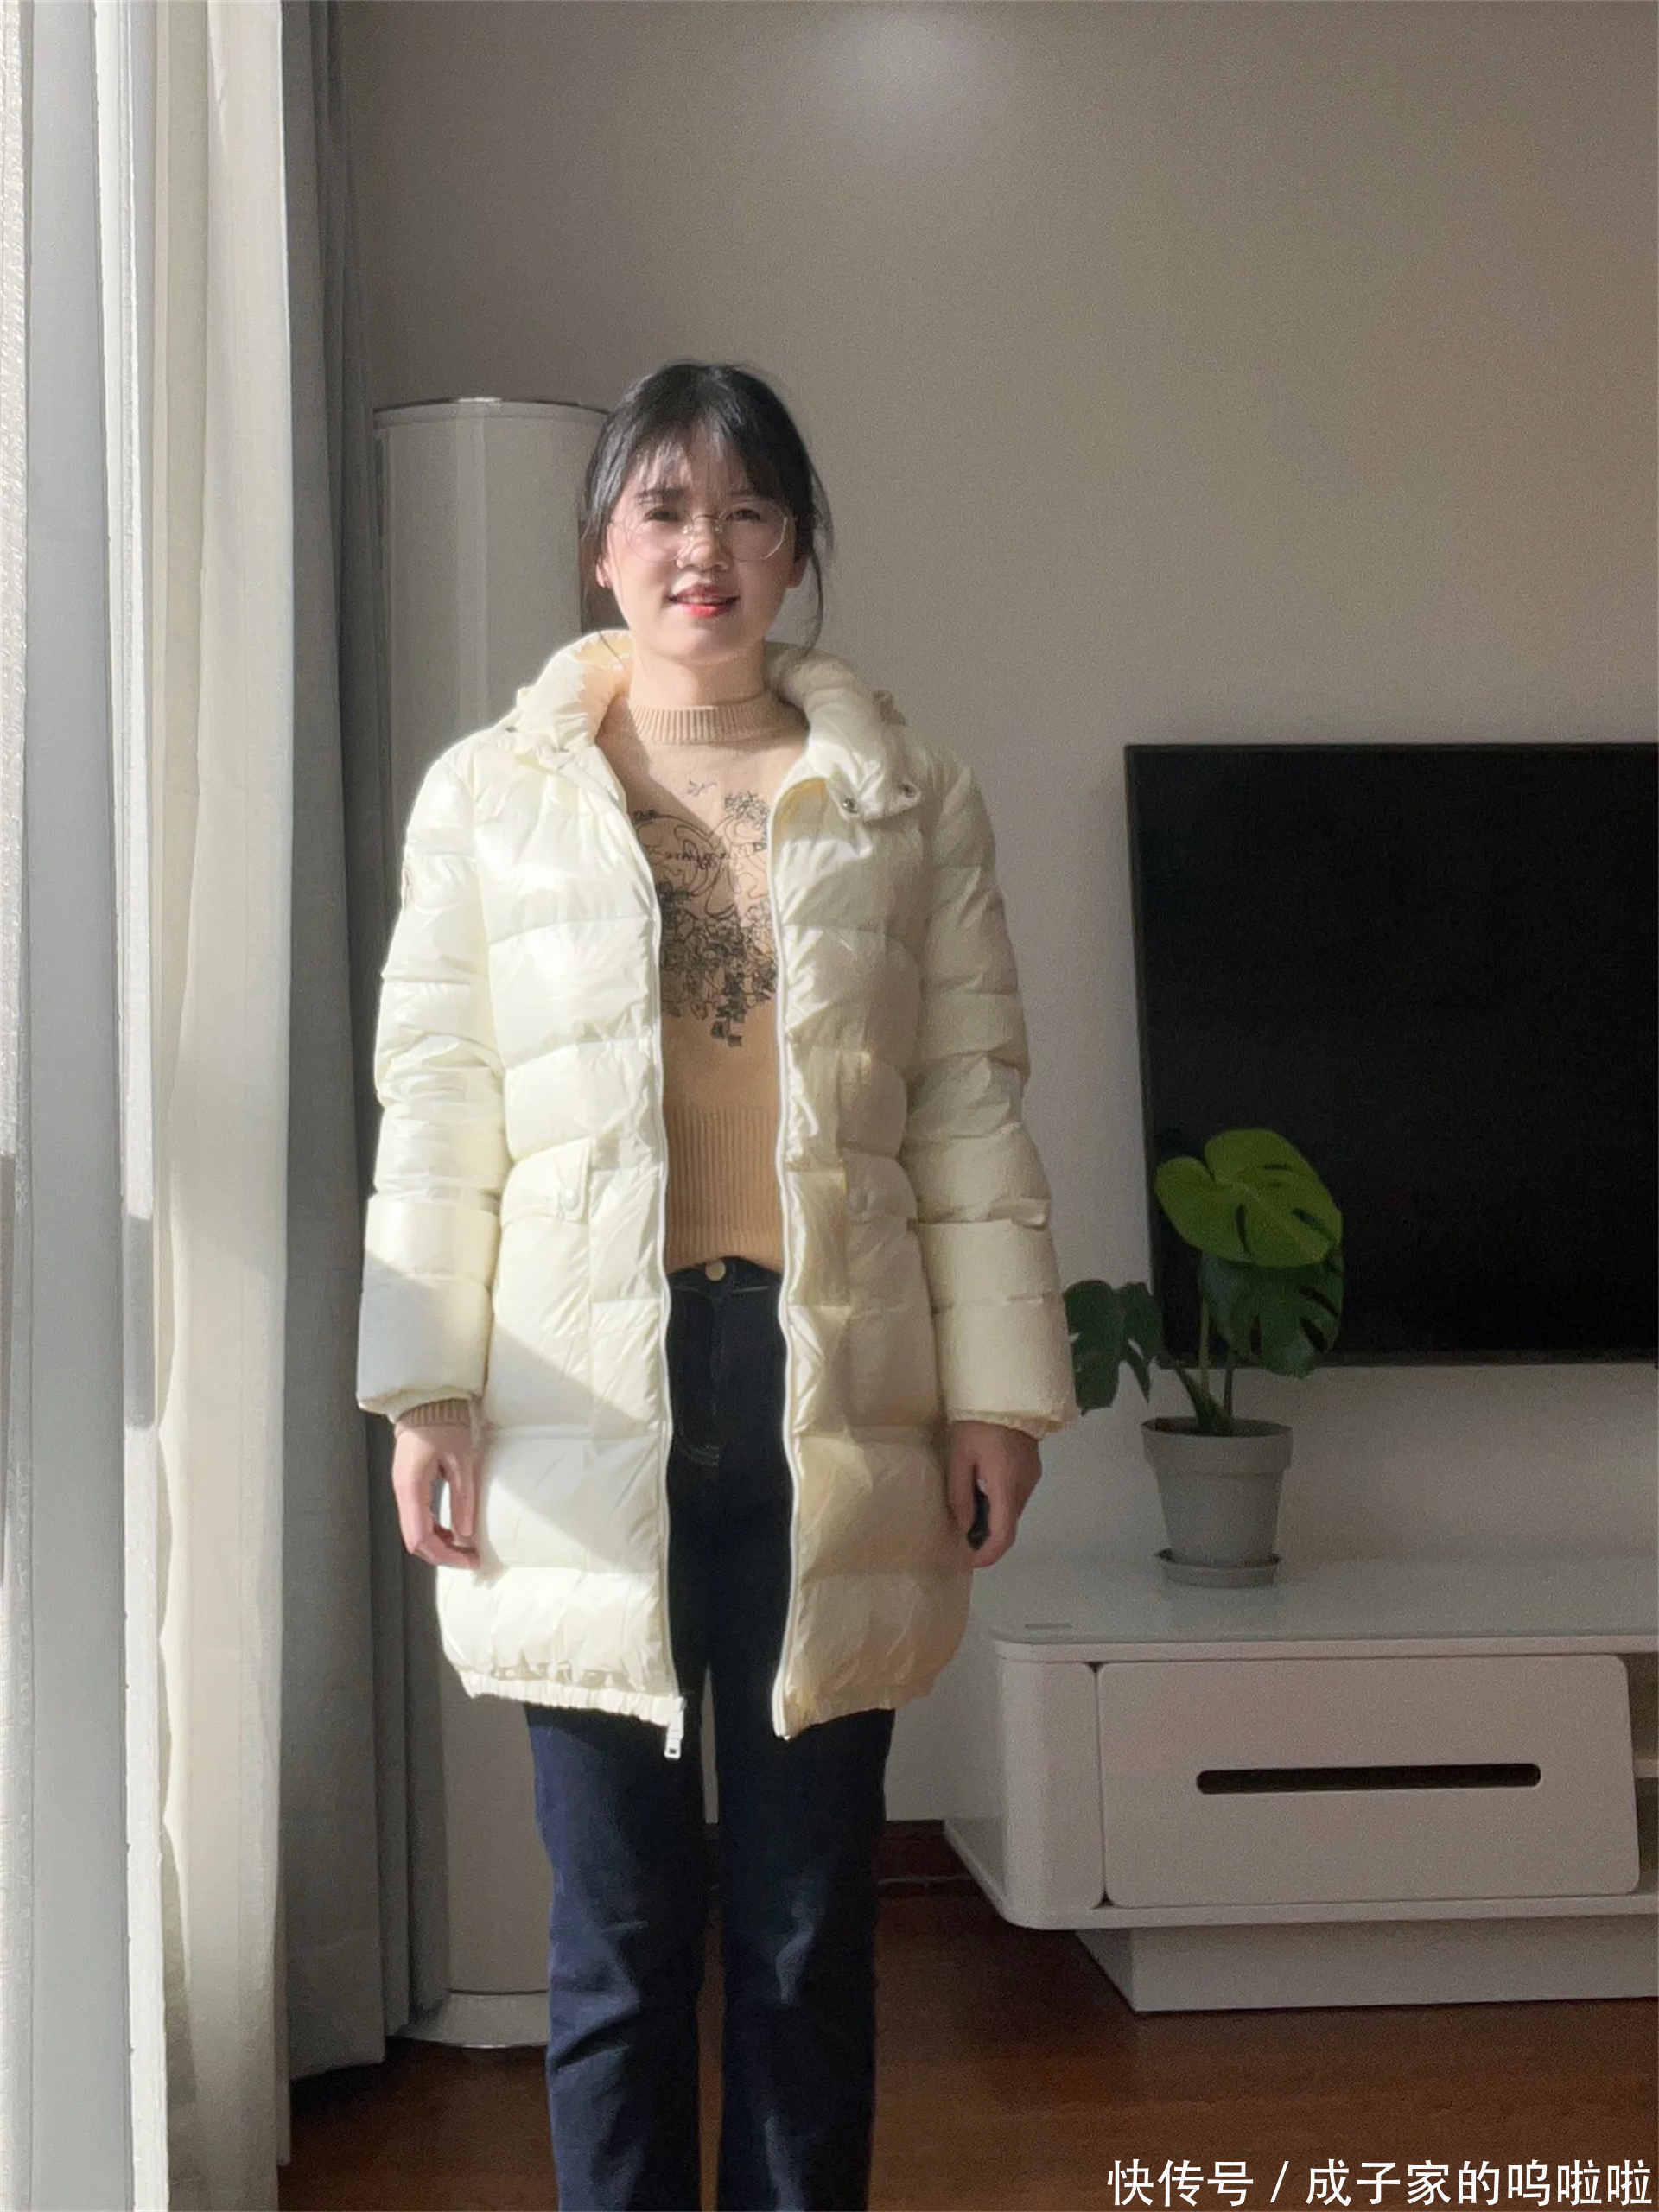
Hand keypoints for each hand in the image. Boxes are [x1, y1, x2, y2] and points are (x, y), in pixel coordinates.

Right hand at [391, 1420, 479, 1568]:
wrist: (426, 1402)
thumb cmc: (443, 1425)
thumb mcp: (461, 1461)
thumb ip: (462, 1498)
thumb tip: (466, 1535)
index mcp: (410, 1488)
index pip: (420, 1538)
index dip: (445, 1556)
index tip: (469, 1560)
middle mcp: (402, 1493)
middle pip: (416, 1540)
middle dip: (443, 1555)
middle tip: (472, 1558)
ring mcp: (404, 1490)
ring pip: (416, 1531)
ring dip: (440, 1544)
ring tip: (467, 1547)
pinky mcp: (410, 1486)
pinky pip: (419, 1518)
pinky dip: (436, 1530)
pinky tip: (454, 1531)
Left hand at [945, 1420, 1041, 1569]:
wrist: (1007, 1393)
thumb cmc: (978, 1423)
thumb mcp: (959, 1457)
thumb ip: (960, 1494)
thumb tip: (964, 1527)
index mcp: (1006, 1486)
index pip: (1004, 1535)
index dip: (988, 1554)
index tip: (970, 1559)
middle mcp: (1025, 1487)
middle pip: (1009, 1526)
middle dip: (987, 1538)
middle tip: (961, 1537)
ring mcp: (1032, 1478)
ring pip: (1013, 1511)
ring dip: (993, 1519)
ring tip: (968, 1513)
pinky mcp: (1032, 1469)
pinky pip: (1016, 1496)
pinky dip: (1000, 1504)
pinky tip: (982, 1493)